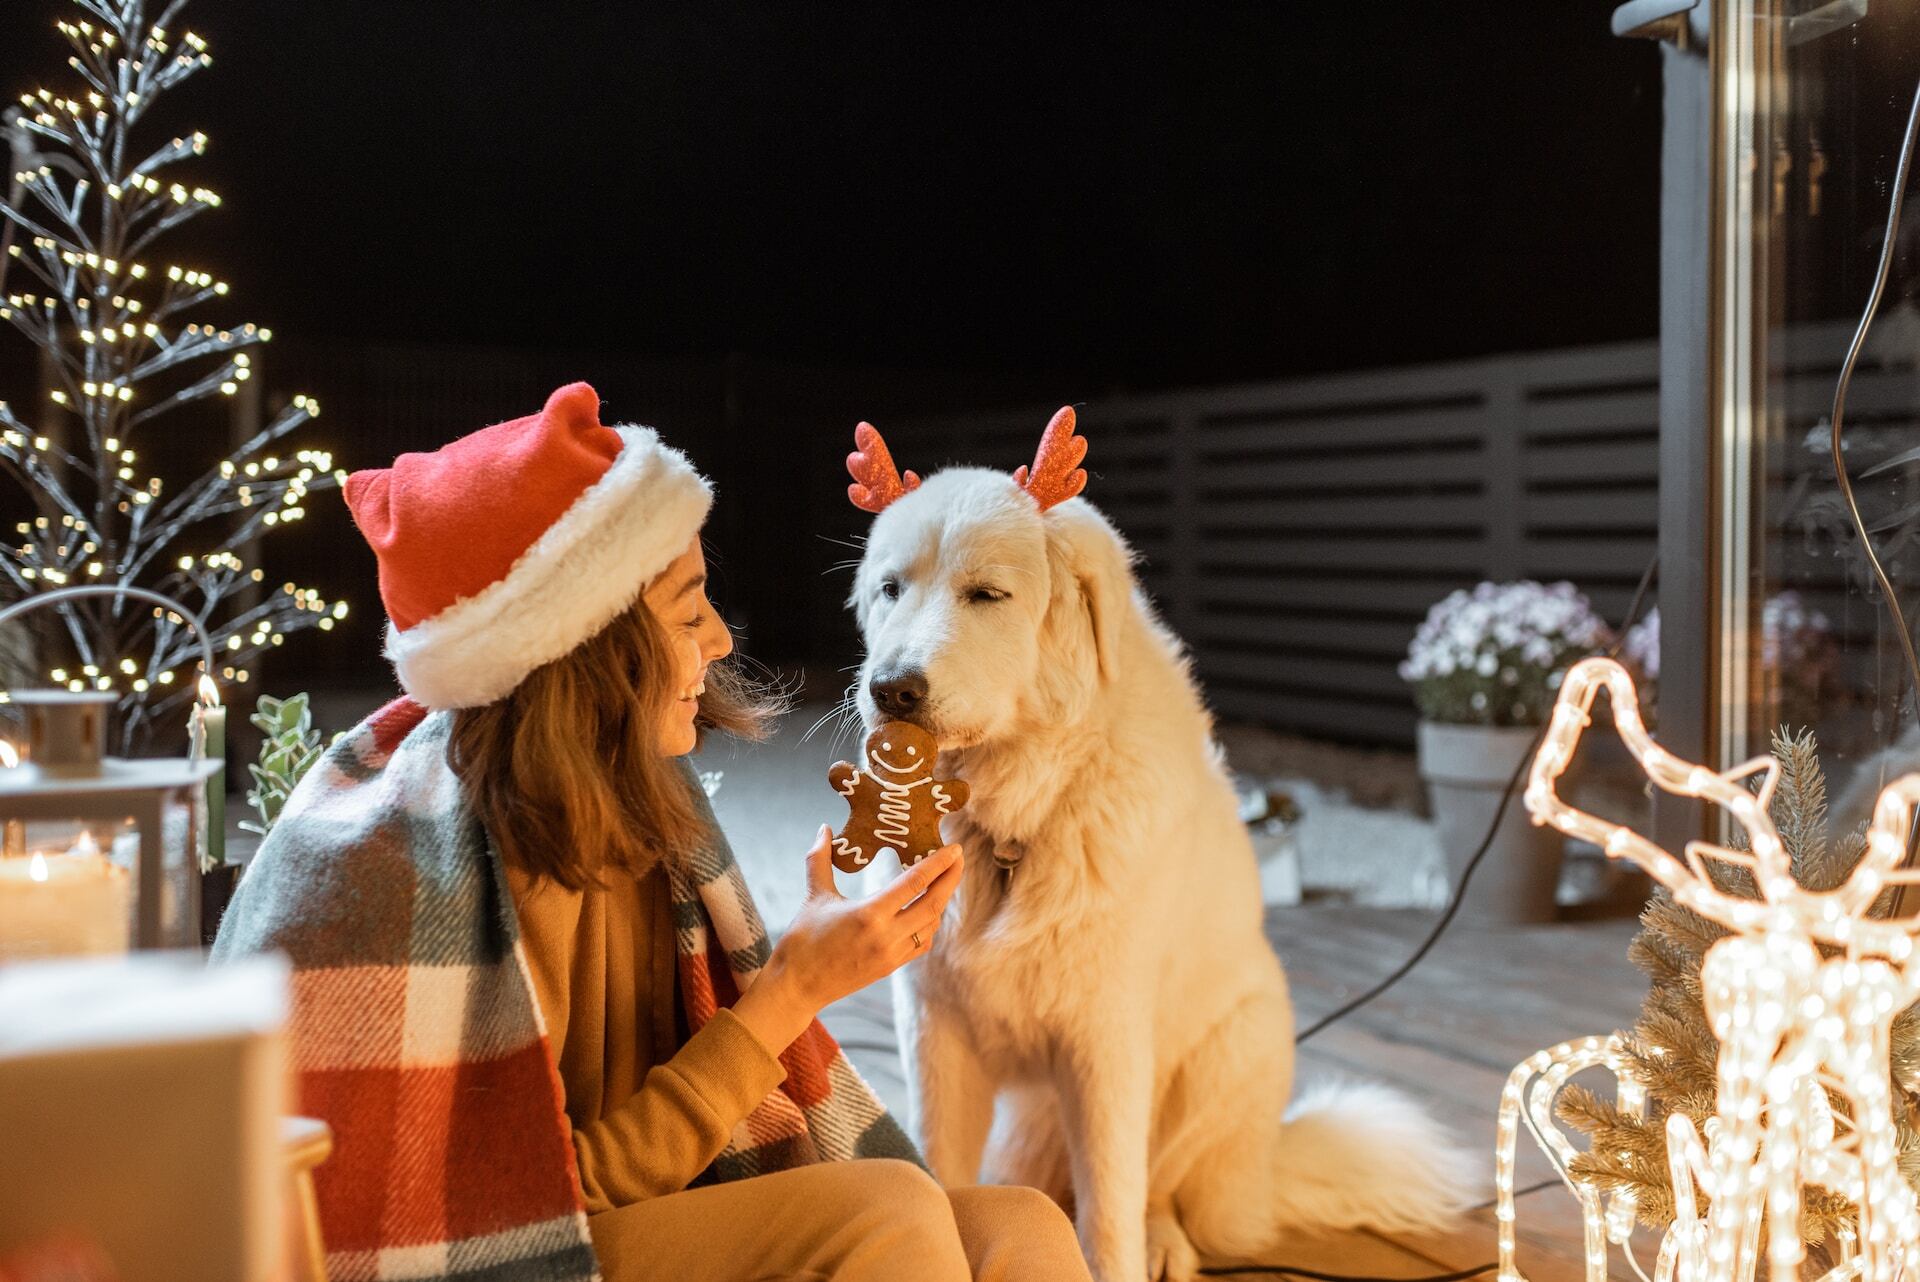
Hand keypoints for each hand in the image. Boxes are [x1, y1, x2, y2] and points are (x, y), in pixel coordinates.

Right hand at [731, 826, 963, 1054]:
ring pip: (931, 923)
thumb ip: (820, 859)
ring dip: (942, 900)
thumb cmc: (802, 940)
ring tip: (945, 879)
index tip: (954, 848)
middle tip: (959, 857)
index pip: (915, 883)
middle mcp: (887, 935)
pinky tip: (928, 909)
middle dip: (951, 878)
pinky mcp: (891, 966)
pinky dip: (930, 922)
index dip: (938, 863)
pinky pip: (922, 941)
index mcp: (870, 914)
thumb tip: (823, 829)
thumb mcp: (814, 896)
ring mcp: (892, 954)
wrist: (797, 987)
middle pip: (933, 902)